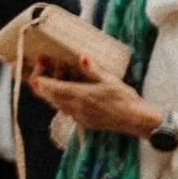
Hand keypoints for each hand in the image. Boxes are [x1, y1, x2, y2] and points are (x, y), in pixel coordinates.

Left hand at [47, 74, 165, 137]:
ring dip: (54, 92)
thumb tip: (82, 56)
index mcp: (81, 96)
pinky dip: (63, 100)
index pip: (51, 89)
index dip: (42, 78)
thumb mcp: (111, 80)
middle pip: (49, 97)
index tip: (40, 66)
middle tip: (50, 67)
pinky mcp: (85, 122)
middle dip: (45, 83)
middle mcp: (76, 108)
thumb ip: (94, 70)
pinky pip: (66, 111)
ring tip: (62, 77)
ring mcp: (80, 117)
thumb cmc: (126, 99)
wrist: (136, 120)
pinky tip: (71, 92)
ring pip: (57, 104)